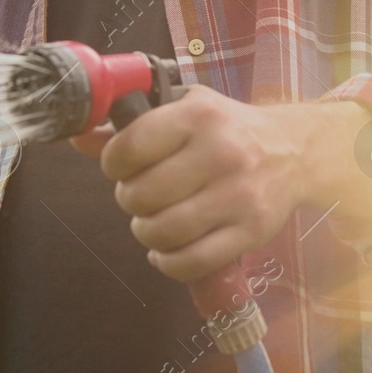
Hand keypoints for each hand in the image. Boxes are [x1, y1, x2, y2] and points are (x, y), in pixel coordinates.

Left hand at [83, 86, 336, 281]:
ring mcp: (238, 196)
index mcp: (198, 117)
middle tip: (140, 196)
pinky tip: (168, 249)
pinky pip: (191, 262)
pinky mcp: (251, 232)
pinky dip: (168, 262)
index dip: (113, 163)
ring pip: (163, 231)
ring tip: (153, 221)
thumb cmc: (228, 128)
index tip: (121, 167)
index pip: (130, 147)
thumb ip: (131, 126)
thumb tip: (77, 137)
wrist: (295, 151)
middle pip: (142, 195)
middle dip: (129, 200)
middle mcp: (220, 153)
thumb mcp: (185, 110)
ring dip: (146, 232)